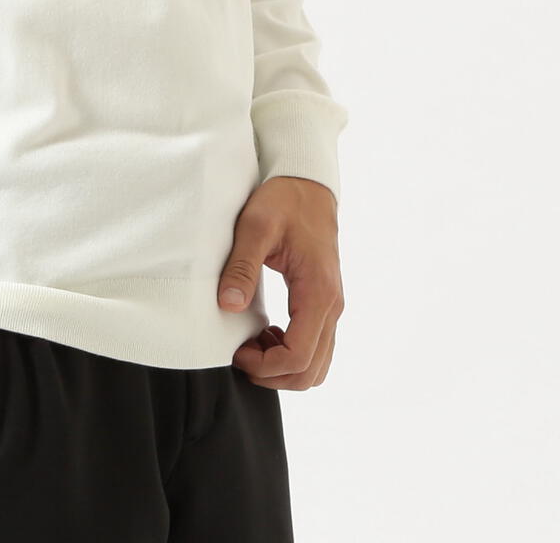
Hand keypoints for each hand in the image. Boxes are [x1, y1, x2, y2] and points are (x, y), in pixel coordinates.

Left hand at [219, 175, 344, 389]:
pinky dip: (292, 354)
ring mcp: (331, 307)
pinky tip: (264, 335)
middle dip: (274, 375)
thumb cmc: (283, 201)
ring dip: (284, 368)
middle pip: (312, 371)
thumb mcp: (254, 225)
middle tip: (240, 357)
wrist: (307, 185)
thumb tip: (228, 305)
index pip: (299, 356)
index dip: (266, 366)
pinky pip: (316, 346)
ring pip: (317, 364)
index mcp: (318, 293)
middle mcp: (332, 306)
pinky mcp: (324, 303)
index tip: (237, 352)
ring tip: (251, 347)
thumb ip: (241, 265)